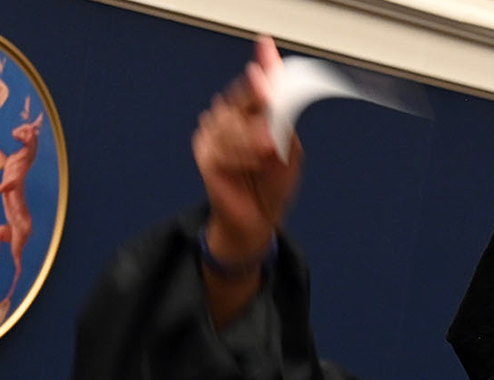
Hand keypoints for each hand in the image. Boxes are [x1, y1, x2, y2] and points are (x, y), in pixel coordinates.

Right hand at [192, 37, 305, 265]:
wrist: (259, 219)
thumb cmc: (273, 182)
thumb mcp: (288, 145)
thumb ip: (282, 113)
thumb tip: (278, 82)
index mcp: (249, 111)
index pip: (256, 83)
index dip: (263, 65)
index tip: (266, 45)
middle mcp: (228, 117)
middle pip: (240, 97)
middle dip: (258, 102)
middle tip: (272, 109)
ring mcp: (213, 134)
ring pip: (231, 122)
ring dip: (253, 139)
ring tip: (268, 154)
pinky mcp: (205, 154)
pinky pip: (222, 146)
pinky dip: (242, 155)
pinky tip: (253, 165)